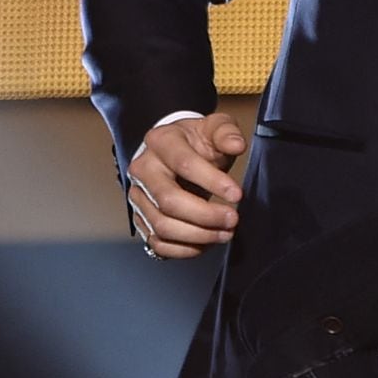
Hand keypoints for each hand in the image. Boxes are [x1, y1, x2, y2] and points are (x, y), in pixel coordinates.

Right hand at [128, 112, 245, 259]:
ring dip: (197, 235)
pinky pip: (157, 242)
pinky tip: (205, 242)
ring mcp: (139, 196)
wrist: (176, 150)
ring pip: (162, 225)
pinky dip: (183, 249)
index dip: (212, 181)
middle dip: (205, 215)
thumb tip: (236, 144)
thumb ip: (226, 132)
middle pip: (169, 201)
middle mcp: (144, 169)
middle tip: (232, 219)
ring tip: (225, 233)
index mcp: (161, 141)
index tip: (237, 194)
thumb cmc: (196, 141)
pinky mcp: (140, 218)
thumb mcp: (213, 127)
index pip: (184, 164)